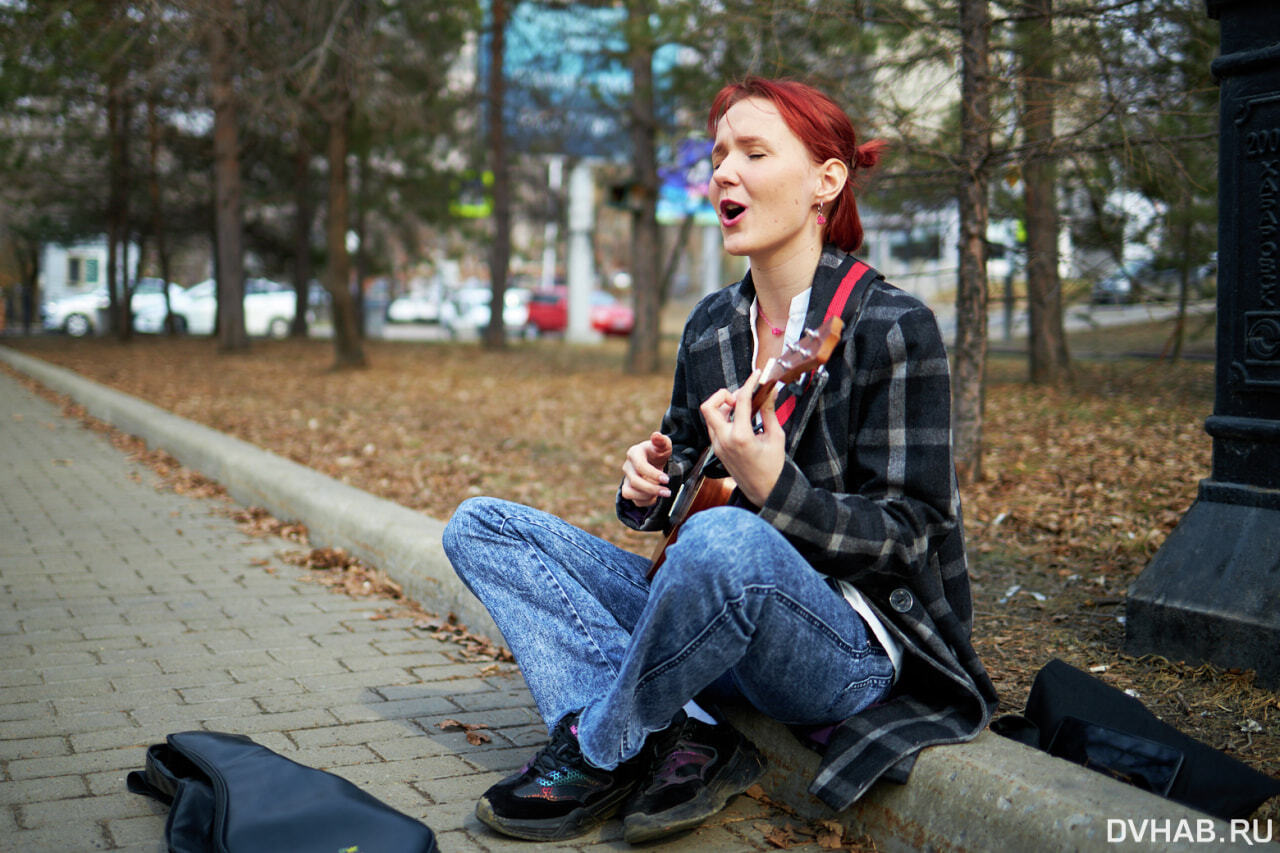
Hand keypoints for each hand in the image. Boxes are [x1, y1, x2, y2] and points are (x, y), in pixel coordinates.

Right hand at [621, 431, 672, 506]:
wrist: (655, 462)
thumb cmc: (659, 453)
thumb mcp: (664, 445)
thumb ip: (661, 441)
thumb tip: (656, 435)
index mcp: (634, 453)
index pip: (640, 466)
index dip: (653, 474)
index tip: (667, 479)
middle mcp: (627, 467)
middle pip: (634, 481)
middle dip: (652, 488)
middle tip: (668, 492)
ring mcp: (626, 479)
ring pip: (629, 493)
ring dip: (646, 496)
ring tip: (662, 495)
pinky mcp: (629, 490)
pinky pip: (634, 501)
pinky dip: (646, 502)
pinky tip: (657, 498)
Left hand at [700, 369, 784, 505]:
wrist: (765, 491)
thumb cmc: (774, 466)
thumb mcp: (776, 436)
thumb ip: (770, 412)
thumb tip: (771, 391)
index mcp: (741, 436)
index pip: (741, 401)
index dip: (749, 383)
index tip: (757, 375)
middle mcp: (724, 440)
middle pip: (709, 406)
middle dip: (723, 395)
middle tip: (742, 398)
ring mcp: (717, 446)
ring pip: (709, 416)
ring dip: (723, 407)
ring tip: (743, 409)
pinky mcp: (717, 450)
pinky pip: (713, 427)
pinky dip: (723, 418)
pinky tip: (740, 420)